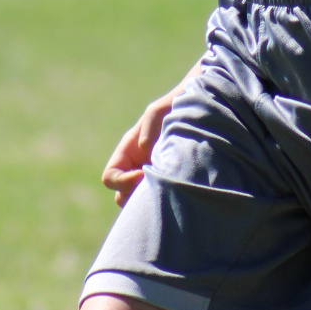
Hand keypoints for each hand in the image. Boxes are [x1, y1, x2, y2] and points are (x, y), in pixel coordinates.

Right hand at [102, 92, 175, 207]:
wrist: (200, 112)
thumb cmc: (175, 107)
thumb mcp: (159, 110)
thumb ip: (150, 124)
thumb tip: (144, 148)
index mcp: (129, 152)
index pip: (110, 177)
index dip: (122, 181)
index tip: (143, 173)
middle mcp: (137, 167)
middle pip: (123, 196)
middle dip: (136, 196)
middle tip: (158, 185)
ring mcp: (154, 177)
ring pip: (141, 202)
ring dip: (151, 199)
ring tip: (171, 186)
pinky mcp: (172, 183)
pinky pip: (162, 200)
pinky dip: (167, 200)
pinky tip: (182, 188)